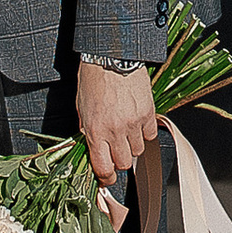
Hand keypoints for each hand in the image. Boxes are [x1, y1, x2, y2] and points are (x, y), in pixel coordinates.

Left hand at [77, 59, 157, 190]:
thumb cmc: (93, 77)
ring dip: (131, 146)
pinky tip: (137, 123)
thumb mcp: (81, 106)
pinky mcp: (148, 112)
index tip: (105, 177)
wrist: (112, 54)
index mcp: (95, 130)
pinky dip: (144, 133)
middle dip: (118, 160)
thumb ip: (86, 130)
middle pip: (123, 164)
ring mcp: (133, 122)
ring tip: (125, 132)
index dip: (105, 178)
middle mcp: (115, 130)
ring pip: (138, 151)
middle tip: (114, 150)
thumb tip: (91, 148)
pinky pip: (150, 135)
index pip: (103, 168)